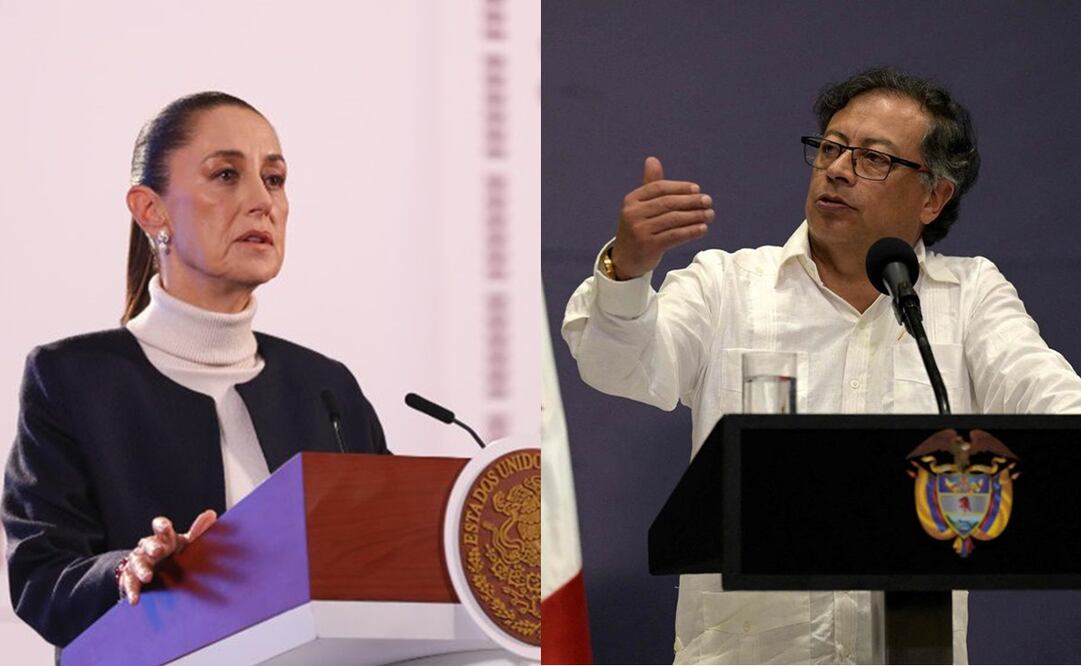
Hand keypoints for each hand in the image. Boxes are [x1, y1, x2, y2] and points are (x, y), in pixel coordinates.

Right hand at [118, 509, 216, 604]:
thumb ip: (197, 531)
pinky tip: (135, 600)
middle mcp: (149, 548)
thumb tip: (211, 513)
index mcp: (164, 538)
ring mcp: (138, 562)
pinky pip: (129, 583)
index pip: (161, 527)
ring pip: (137, 563)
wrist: (151, 568)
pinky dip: (132, 591)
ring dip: (142, 570)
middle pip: (148, 544)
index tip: (164, 527)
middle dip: (152, 547)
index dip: (161, 526)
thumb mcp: (184, 542)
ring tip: (147, 577)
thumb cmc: (172, 552)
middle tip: (157, 551)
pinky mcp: (131, 577)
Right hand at [610, 156, 714, 279]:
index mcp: (631, 200)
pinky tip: (702, 229)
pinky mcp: (648, 246)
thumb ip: (650, 185)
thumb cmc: (638, 228)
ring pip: (673, 219)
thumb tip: (652, 159)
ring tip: (710, 215)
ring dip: (695, 216)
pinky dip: (690, 231)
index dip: (680, 187)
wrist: (625, 259)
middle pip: (668, 203)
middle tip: (708, 201)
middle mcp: (632, 214)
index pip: (659, 188)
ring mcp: (639, 230)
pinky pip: (674, 236)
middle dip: (691, 201)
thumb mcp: (640, 206)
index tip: (697, 189)